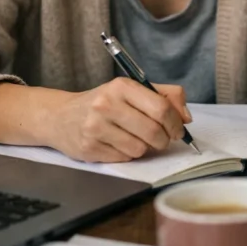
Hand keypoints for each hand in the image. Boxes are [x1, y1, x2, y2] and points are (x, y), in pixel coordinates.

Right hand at [42, 79, 191, 162]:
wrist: (60, 117)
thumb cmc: (102, 103)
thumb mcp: (131, 90)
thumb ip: (164, 96)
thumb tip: (186, 117)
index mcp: (121, 86)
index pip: (160, 107)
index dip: (176, 123)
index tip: (179, 129)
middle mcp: (106, 105)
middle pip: (153, 131)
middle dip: (164, 140)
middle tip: (162, 139)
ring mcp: (95, 128)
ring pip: (140, 149)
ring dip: (144, 148)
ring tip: (133, 138)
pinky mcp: (89, 148)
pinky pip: (124, 159)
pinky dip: (127, 154)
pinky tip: (117, 144)